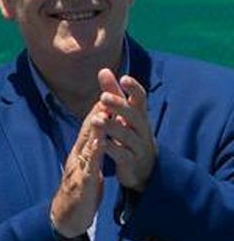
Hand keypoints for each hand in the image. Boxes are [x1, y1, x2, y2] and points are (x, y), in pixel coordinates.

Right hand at [51, 105, 107, 239]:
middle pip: (86, 132)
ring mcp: (78, 171)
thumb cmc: (80, 191)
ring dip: (94, 130)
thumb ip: (93, 150)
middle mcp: (77, 158)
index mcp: (81, 154)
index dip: (100, 109)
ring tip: (103, 115)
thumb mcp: (88, 167)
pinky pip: (88, 168)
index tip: (110, 92)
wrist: (66, 218)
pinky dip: (94, 156)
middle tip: (106, 94)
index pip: (90, 128)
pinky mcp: (81, 186)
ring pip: (86, 147)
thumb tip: (100, 133)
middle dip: (96, 113)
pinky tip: (100, 145)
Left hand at [97, 68, 156, 191]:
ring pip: (126, 135)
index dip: (134, 88)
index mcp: (139, 116)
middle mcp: (141, 129)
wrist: (145, 170)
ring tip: (96, 119)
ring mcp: (137, 146)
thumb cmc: (131, 137)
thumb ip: (113, 93)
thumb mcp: (124, 115)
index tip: (124, 77)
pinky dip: (112, 149)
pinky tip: (101, 144)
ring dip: (111, 127)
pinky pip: (122, 155)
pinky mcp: (131, 162)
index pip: (140, 99)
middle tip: (104, 96)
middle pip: (133, 115)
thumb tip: (103, 70)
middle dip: (119, 105)